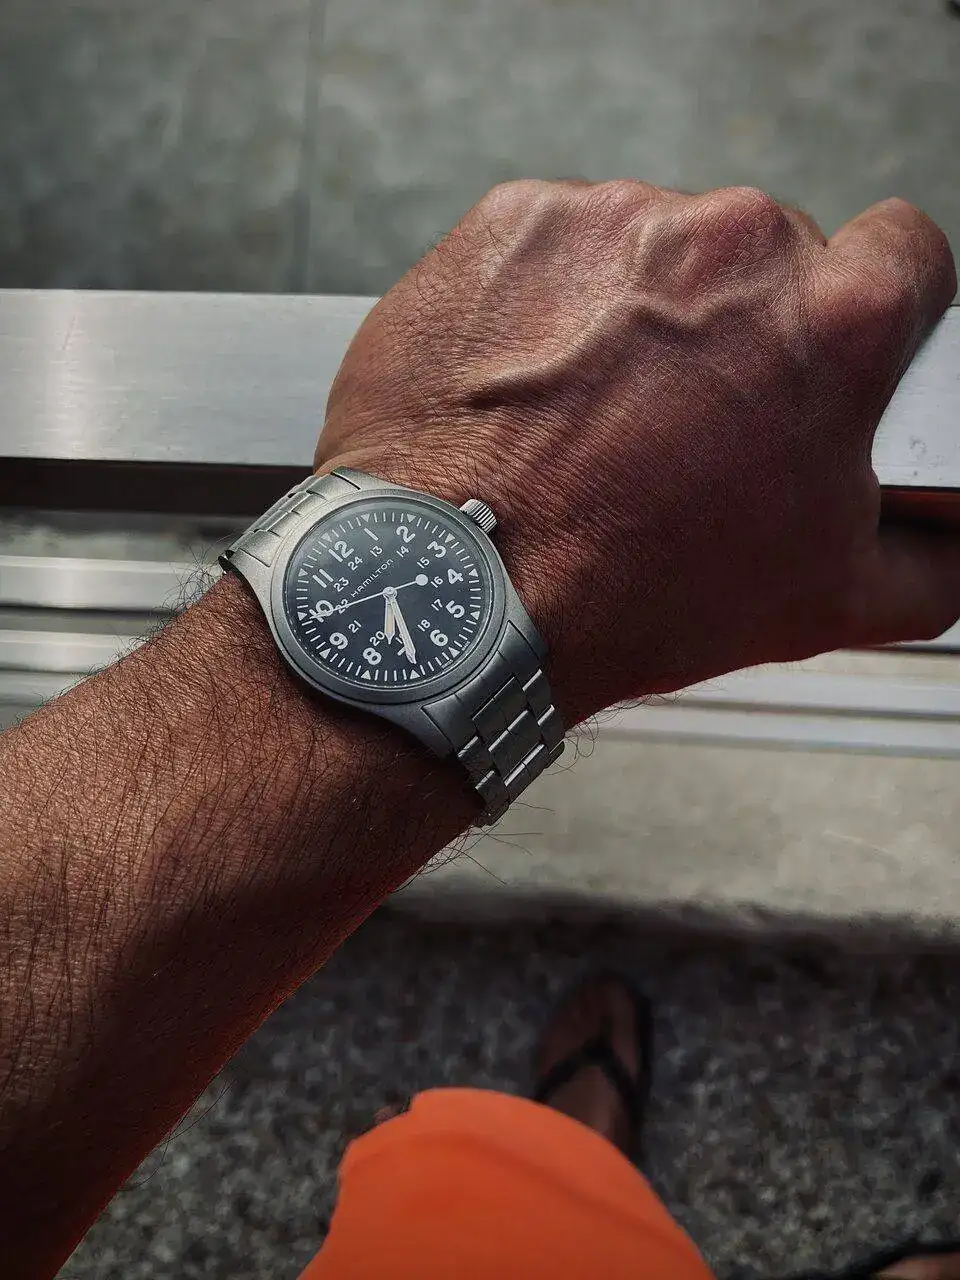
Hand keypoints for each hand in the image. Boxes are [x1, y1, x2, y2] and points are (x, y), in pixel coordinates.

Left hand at [316, 180, 958, 723]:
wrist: (455, 596)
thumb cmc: (628, 596)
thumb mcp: (831, 600)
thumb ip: (931, 548)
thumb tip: (947, 527)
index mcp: (833, 320)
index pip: (905, 256)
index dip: (872, 314)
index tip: (824, 352)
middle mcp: (729, 246)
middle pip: (766, 257)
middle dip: (739, 327)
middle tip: (686, 424)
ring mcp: (612, 223)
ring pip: (655, 253)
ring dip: (639, 317)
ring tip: (593, 420)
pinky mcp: (512, 225)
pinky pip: (559, 249)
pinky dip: (551, 305)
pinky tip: (534, 390)